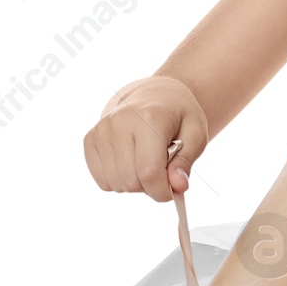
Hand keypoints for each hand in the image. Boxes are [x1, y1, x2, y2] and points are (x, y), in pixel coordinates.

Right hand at [84, 75, 209, 201]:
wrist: (153, 94)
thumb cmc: (177, 116)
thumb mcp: (196, 134)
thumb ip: (186, 162)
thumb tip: (178, 186)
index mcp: (150, 118)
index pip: (150, 172)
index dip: (162, 191)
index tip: (173, 190)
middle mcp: (120, 122)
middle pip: (131, 181)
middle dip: (151, 186)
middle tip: (162, 168)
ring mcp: (101, 130)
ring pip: (116, 184)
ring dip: (135, 183)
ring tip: (146, 162)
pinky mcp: (90, 139)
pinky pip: (102, 181)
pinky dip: (119, 180)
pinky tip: (131, 163)